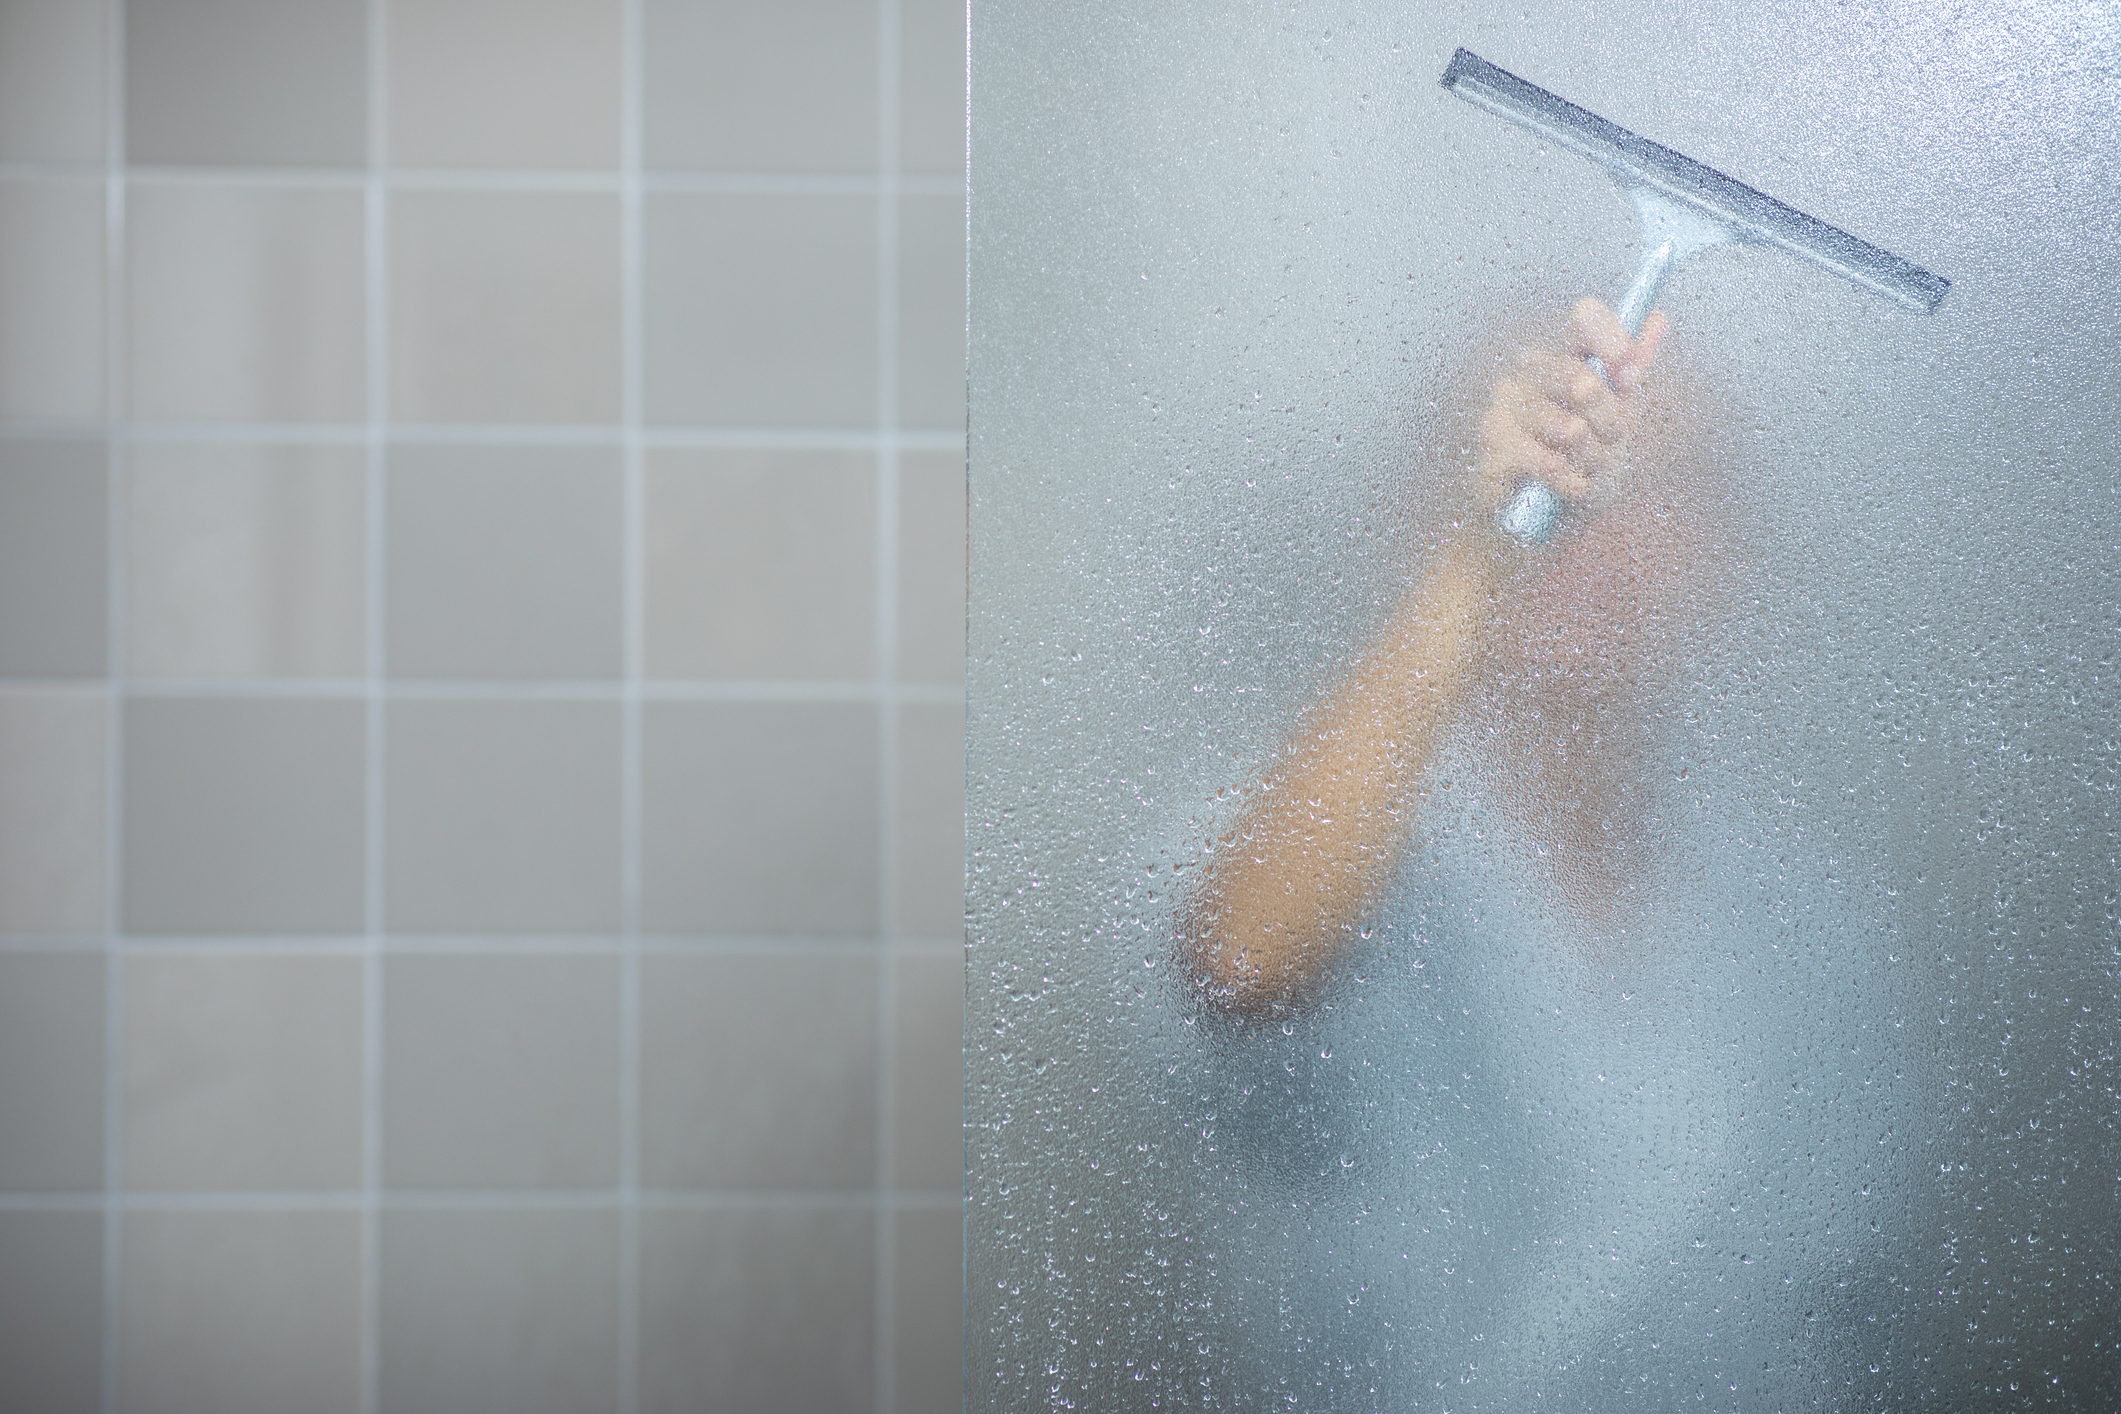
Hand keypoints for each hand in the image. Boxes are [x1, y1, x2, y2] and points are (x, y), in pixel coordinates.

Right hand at [1474, 298, 1667, 517]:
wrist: (1542, 517)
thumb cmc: (1579, 462)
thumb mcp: (1617, 415)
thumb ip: (1632, 370)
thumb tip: (1657, 318)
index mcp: (1564, 356)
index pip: (1586, 319)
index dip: (1615, 345)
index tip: (1630, 376)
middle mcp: (1529, 371)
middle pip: (1581, 377)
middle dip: (1608, 421)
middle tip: (1610, 442)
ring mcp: (1505, 404)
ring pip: (1568, 427)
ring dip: (1591, 460)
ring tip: (1586, 471)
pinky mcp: (1491, 442)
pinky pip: (1548, 462)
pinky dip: (1570, 482)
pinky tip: (1568, 487)